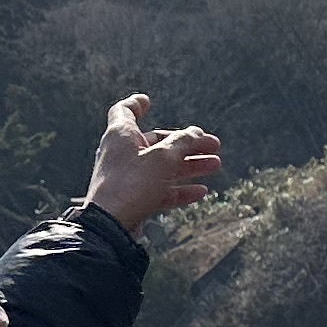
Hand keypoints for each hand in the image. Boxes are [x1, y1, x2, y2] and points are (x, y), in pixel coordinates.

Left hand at [81, 94, 220, 231]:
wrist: (110, 225)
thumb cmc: (131, 184)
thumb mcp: (163, 157)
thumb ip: (183, 142)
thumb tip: (196, 132)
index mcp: (121, 135)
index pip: (125, 111)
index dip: (136, 104)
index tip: (147, 100)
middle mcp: (122, 154)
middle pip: (157, 142)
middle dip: (187, 143)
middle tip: (213, 145)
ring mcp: (128, 177)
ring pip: (163, 167)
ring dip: (190, 165)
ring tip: (215, 165)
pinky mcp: (133, 198)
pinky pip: (160, 189)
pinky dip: (180, 189)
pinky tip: (201, 191)